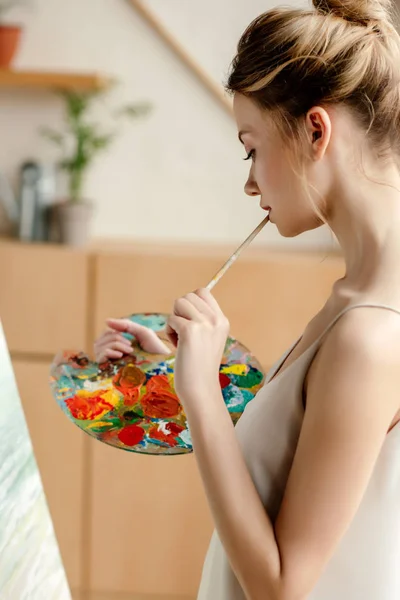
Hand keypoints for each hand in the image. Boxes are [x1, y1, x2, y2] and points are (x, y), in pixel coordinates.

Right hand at [94, 318, 169, 362]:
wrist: (162, 365)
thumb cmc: (155, 349)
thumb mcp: (142, 332)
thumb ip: (126, 325)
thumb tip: (106, 321)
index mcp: (118, 344)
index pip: (105, 335)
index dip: (114, 333)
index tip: (129, 339)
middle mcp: (111, 353)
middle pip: (100, 339)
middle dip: (115, 338)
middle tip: (130, 345)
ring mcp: (109, 362)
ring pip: (99, 346)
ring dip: (114, 344)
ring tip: (129, 351)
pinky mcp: (109, 370)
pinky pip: (99, 356)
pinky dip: (109, 351)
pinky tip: (120, 355)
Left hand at [166, 288, 229, 404]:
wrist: (200, 388)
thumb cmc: (199, 366)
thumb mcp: (208, 339)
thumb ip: (202, 320)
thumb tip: (183, 301)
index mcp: (222, 320)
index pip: (203, 292)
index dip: (190, 303)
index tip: (189, 322)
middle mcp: (216, 319)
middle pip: (188, 296)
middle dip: (180, 312)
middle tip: (184, 333)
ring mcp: (204, 324)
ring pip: (179, 303)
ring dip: (174, 320)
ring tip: (180, 338)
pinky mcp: (190, 331)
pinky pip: (171, 319)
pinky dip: (169, 331)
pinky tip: (177, 346)